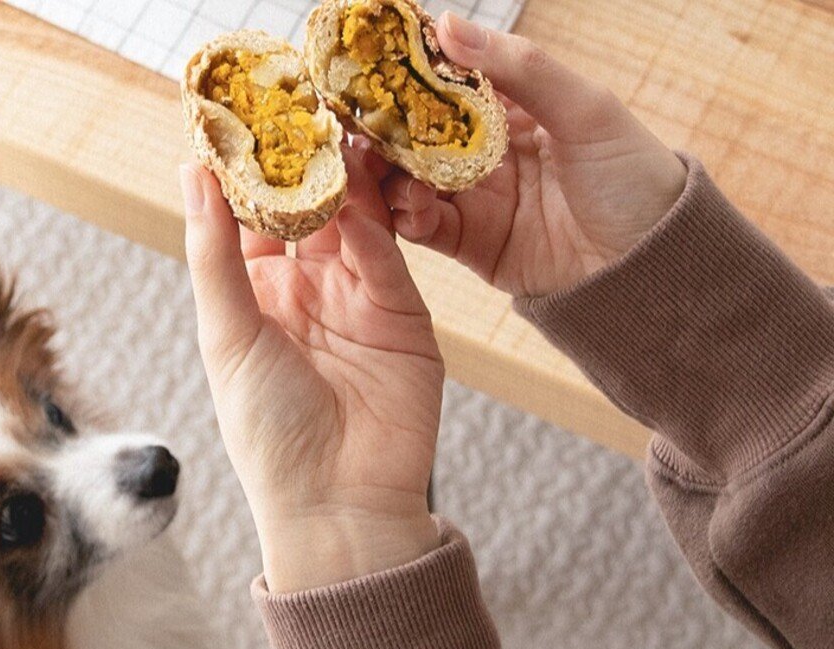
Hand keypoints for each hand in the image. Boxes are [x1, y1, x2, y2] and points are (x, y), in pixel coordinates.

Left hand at [181, 142, 442, 592]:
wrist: (340, 502)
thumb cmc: (269, 432)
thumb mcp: (227, 334)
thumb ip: (214, 252)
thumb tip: (190, 173)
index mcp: (250, 298)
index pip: (245, 219)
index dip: (242, 173)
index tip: (240, 120)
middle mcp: (301, 291)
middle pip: (300, 209)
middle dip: (298, 164)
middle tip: (295, 109)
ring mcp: (353, 297)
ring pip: (347, 219)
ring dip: (340, 177)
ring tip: (330, 129)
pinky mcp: (400, 309)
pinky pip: (385, 248)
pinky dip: (373, 213)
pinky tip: (359, 180)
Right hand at [385, 13, 687, 296]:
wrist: (654, 267)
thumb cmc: (634, 177)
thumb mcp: (585, 109)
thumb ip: (519, 68)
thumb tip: (448, 23)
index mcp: (511, 110)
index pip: (444, 83)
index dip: (404, 71)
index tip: (364, 60)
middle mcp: (483, 153)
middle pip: (414, 135)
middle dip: (379, 128)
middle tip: (350, 121)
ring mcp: (473, 199)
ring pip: (408, 180)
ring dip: (384, 173)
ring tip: (369, 166)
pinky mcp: (468, 245)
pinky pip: (421, 227)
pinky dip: (403, 215)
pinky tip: (402, 204)